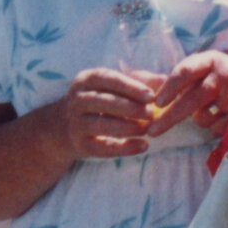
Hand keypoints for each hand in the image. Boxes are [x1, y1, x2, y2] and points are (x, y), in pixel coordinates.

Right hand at [33, 68, 160, 160]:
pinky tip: (143, 146)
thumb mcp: (111, 86)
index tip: (151, 96)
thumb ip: (138, 81)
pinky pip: (103, 147)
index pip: (107, 79)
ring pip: (102, 125)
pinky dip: (125, 148)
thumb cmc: (98, 101)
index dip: (129, 87)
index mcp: (85, 80)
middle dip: (129, 108)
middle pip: (103, 101)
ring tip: (148, 129)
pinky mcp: (80, 145)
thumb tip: (165, 79)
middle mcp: (77, 100)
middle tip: (152, 113)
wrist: (62, 128)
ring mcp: (76, 124)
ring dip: (128, 127)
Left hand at [148, 51, 227, 137]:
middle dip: (169, 118)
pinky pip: (217, 127)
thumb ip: (189, 79)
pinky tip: (226, 117)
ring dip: (201, 120)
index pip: (184, 71)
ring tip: (214, 110)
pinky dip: (215, 127)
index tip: (157, 103)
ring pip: (202, 117)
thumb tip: (157, 100)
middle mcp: (224, 73)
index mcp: (211, 59)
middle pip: (191, 99)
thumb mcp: (212, 68)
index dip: (169, 88)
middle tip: (153, 131)